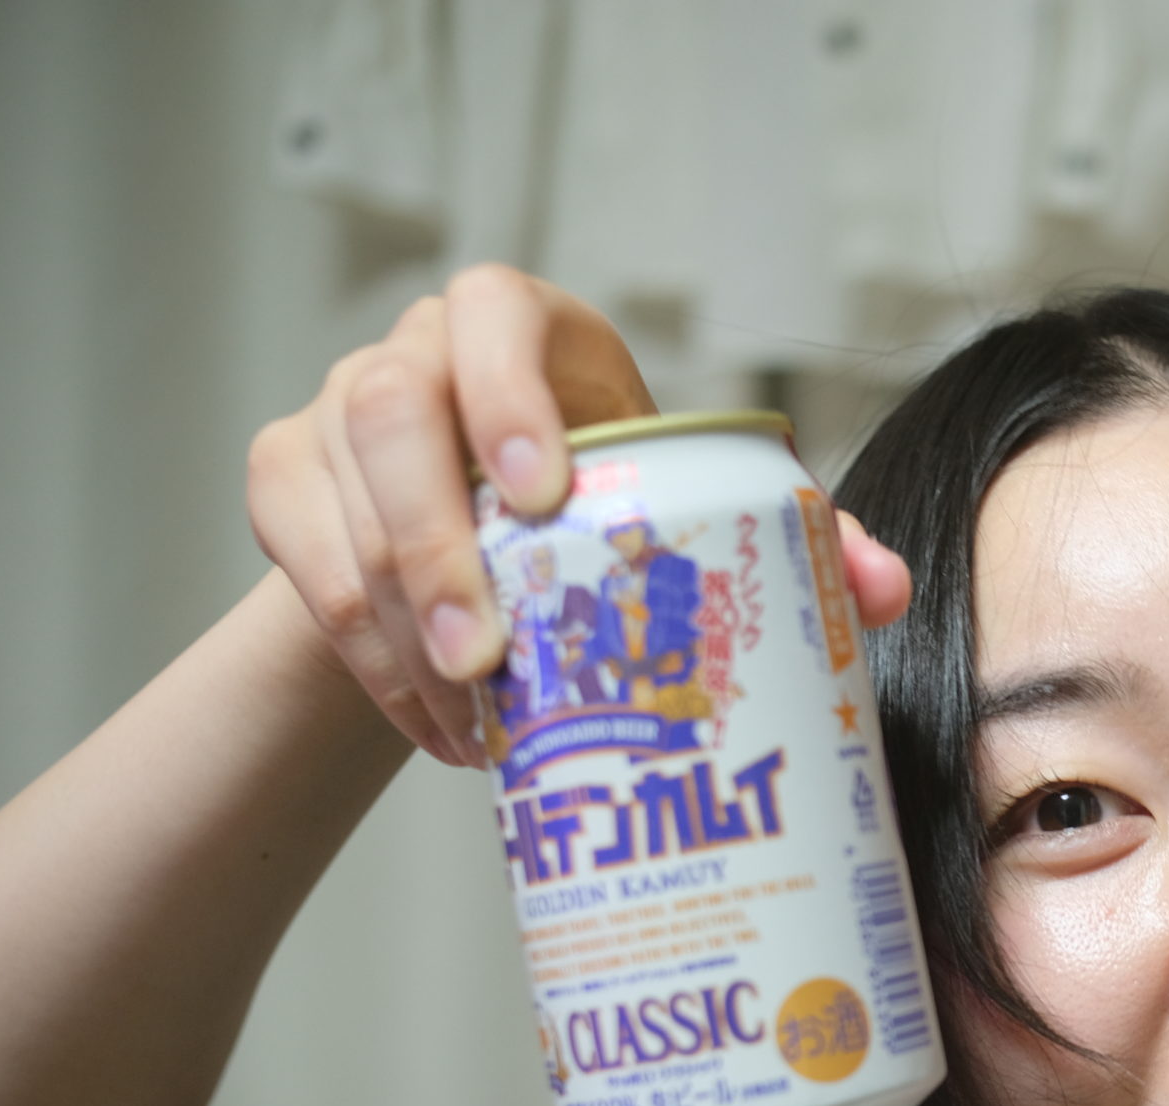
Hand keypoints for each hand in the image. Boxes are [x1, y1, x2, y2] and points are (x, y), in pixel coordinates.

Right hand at [245, 266, 913, 767]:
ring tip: (475, 723)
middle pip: (390, 415)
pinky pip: (303, 568)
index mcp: (521, 326)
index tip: (541, 493)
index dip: (505, 393)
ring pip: (336, 505)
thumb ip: (791, 536)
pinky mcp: (287, 484)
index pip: (494, 315)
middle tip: (491, 658)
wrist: (492, 541)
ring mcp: (334, 411)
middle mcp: (415, 351)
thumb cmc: (610, 506)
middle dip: (435, 544)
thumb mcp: (691, 504)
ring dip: (401, 629)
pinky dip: (370, 662)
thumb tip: (882, 592)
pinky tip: (439, 728)